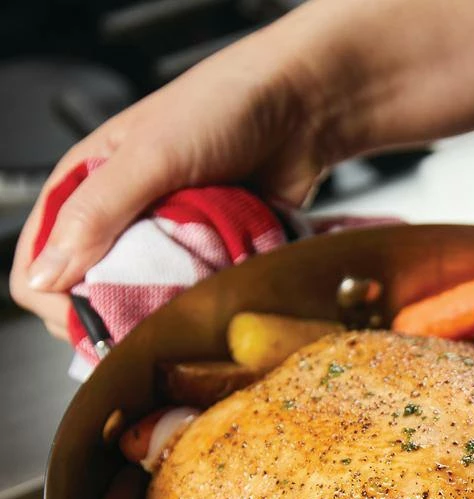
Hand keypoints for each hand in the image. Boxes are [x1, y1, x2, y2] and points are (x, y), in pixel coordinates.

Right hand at [9, 0, 473, 337]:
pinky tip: (223, 325)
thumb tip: (53, 278)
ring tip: (174, 355)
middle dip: (118, 322)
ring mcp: (202, 215)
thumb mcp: (161, 147)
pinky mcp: (246, 227)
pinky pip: (222, 279)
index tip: (78, 342)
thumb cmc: (252, 93)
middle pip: (111, 280)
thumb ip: (103, 206)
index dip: (62, 303)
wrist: (342, 81)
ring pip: (168, 288)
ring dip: (170, 323)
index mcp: (112, 171)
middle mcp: (154, 196)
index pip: (56, 252)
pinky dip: (219, 306)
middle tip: (131, 364)